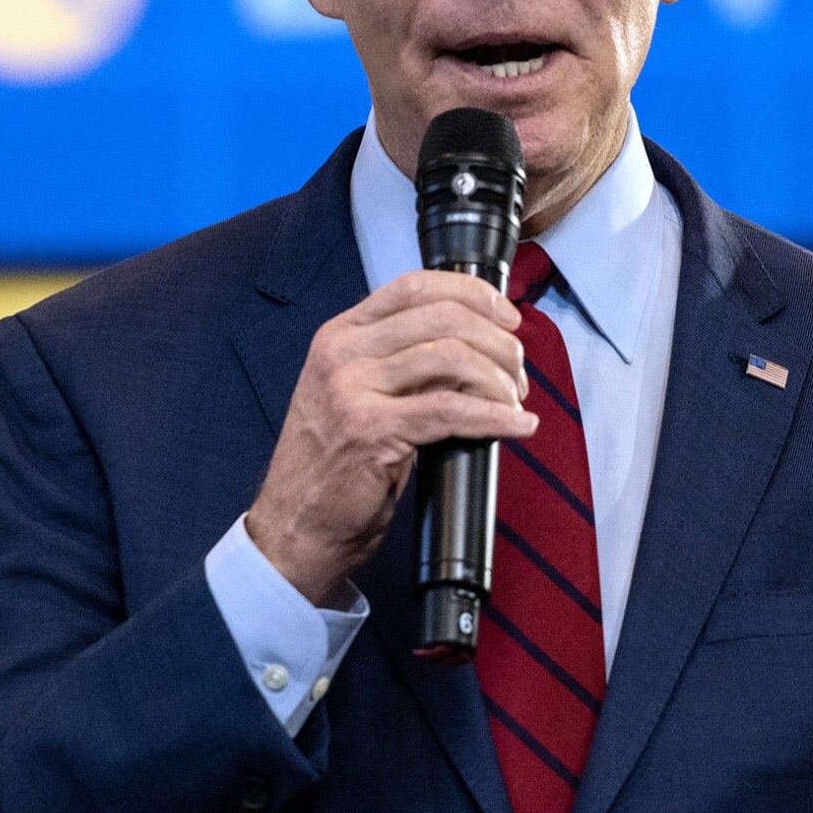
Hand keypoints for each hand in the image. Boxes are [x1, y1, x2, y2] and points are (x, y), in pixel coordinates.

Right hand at [247, 270, 536, 606]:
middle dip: (497, 343)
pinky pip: (451, 411)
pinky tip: (516, 425)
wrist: (295, 526)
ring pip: (452, 358)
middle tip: (517, 374)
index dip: (473, 294)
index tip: (506, 317)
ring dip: (499, 380)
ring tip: (513, 403)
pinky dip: (495, 418)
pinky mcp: (370, 430)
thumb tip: (475, 349)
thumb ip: (405, 365)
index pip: (415, 286)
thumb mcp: (360, 395)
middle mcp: (342, 353)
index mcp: (340, 335)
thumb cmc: (333, 467)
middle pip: (443, 317)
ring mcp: (350, 389)